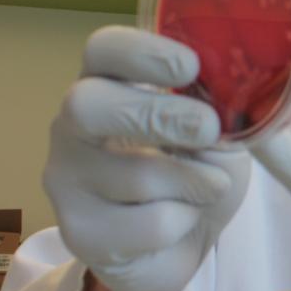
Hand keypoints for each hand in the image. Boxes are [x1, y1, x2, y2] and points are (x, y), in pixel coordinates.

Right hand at [43, 25, 250, 290]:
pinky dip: (186, 221)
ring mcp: (66, 179)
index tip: (191, 66)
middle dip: (160, 116)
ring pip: (135, 176)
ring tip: (209, 186)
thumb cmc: (197, 169)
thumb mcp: (219, 132)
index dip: (144, 52)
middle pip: (89, 105)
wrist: (183, 241)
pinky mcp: (80, 232)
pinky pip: (149, 225)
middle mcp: (73, 125)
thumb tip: (224, 105)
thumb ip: (217, 112)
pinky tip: (182, 219)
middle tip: (209, 128)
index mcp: (108, 83)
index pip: (103, 50)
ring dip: (195, 182)